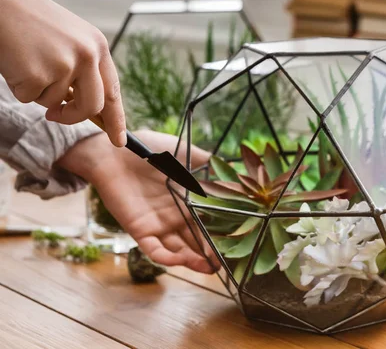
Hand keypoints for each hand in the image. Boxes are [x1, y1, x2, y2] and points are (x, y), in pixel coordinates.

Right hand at [0, 0, 125, 146]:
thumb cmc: (30, 20)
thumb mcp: (69, 39)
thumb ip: (83, 69)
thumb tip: (87, 107)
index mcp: (98, 46)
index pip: (113, 91)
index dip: (116, 118)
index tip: (119, 140)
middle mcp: (87, 56)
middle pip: (91, 106)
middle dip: (73, 117)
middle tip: (55, 116)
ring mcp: (63, 66)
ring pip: (54, 102)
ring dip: (37, 90)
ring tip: (27, 60)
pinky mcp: (37, 74)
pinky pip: (29, 97)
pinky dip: (19, 86)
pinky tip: (15, 62)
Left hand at [58, 130, 217, 272]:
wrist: (112, 152)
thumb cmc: (146, 149)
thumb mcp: (181, 151)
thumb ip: (204, 159)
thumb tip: (231, 166)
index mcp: (188, 199)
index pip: (209, 220)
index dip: (223, 231)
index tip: (241, 239)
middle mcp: (175, 216)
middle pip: (197, 239)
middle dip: (212, 253)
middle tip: (228, 263)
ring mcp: (159, 225)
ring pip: (179, 249)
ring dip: (194, 261)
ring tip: (210, 269)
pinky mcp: (140, 230)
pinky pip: (154, 250)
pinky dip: (166, 258)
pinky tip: (180, 261)